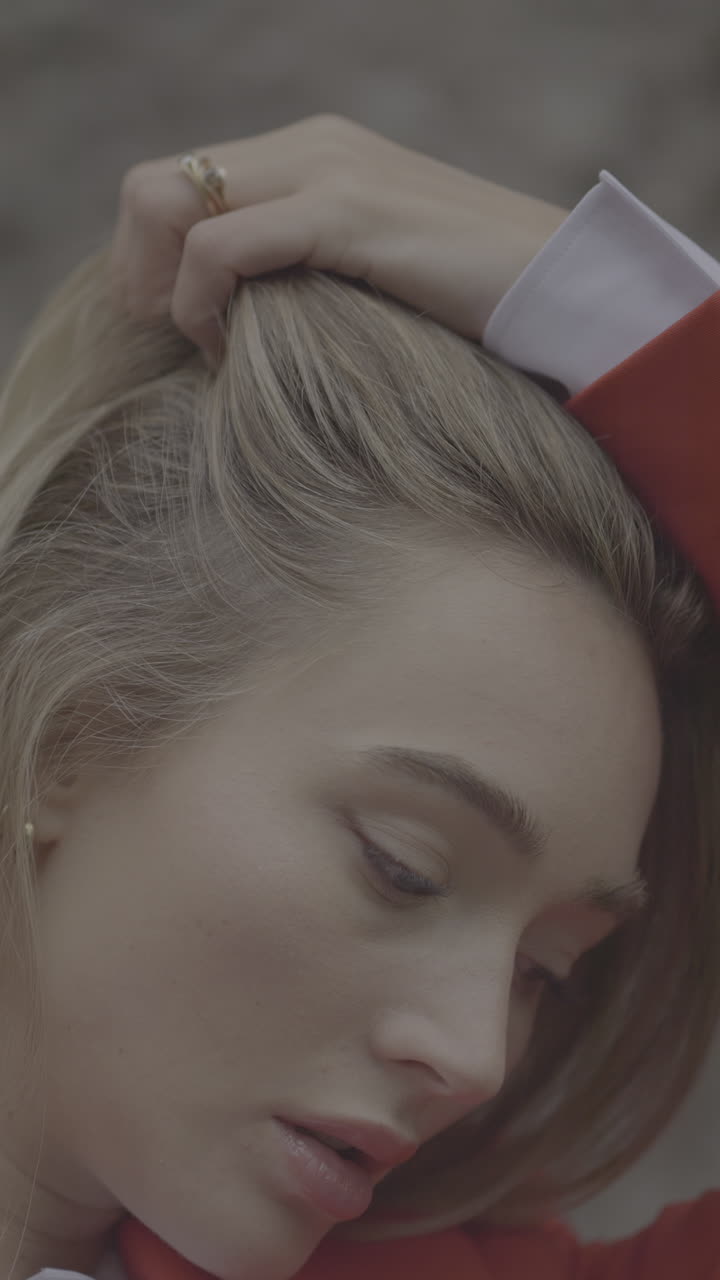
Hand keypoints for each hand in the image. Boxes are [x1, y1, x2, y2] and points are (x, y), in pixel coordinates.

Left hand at [109, 114, 568, 368]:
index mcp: (312, 153)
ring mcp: (326, 169)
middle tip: (182, 343)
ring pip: (173, 205)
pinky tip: (237, 352)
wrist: (561, 290)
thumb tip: (240, 318)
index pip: (177, 183)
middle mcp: (309, 144)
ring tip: (217, 351)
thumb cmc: (471, 306)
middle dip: (141, 274)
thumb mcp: (370, 276)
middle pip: (153, 185)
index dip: (152, 260)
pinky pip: (221, 248)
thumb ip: (308, 271)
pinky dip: (205, 307)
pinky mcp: (346, 212)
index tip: (186, 331)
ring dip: (170, 295)